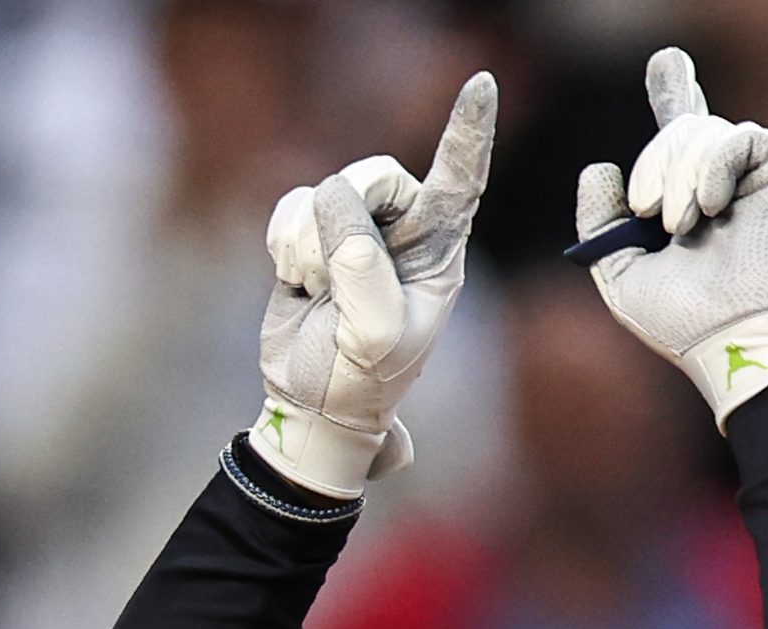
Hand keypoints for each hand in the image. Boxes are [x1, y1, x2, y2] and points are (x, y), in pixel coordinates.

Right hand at [247, 72, 495, 499]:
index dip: (469, 131)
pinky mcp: (313, 232)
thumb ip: (362, 267)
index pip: (461, 179)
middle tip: (332, 276)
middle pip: (376, 173)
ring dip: (310, 244)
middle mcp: (404, 230)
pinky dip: (285, 242)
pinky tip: (297, 279)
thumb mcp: (374, 334)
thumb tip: (335, 201)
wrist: (310, 404)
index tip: (482, 84)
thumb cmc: (359, 380)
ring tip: (318, 291)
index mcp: (440, 252)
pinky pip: (292, 202)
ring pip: (327, 188)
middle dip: (347, 218)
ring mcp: (357, 229)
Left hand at [572, 49, 767, 420]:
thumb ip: (600, 223)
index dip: (675, 92)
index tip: (667, 62)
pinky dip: (713, 167)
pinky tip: (710, 206)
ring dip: (678, 175)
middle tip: (647, 212)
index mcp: (689, 201)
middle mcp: (723, 183)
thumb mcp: (620, 273)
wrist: (734, 339)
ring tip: (683, 225)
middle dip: (653, 163)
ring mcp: (752, 178)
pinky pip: (739, 138)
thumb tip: (599, 167)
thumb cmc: (681, 321)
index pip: (681, 133)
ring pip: (704, 132)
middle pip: (680, 128)